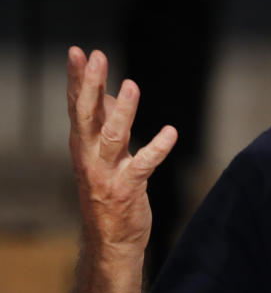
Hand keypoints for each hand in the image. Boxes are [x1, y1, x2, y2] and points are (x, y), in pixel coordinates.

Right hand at [67, 47, 177, 257]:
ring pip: (112, 136)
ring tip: (132, 85)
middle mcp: (89, 156)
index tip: (78, 51)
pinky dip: (157, 147)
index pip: (78, 105)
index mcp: (83, 144)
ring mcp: (107, 172)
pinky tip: (171, 132)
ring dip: (123, 111)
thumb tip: (114, 94)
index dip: (78, 78)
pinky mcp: (127, 188)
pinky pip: (143, 165)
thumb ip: (106, 124)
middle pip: (87, 114)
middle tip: (95, 56)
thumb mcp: (104, 154)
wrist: (110, 241)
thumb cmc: (108, 191)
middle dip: (91, 84)